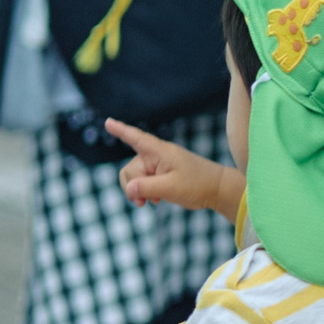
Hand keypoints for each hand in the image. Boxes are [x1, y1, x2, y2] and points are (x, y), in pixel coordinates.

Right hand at [107, 118, 240, 212]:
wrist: (215, 190)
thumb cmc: (197, 184)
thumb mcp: (170, 187)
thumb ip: (146, 187)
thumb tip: (129, 188)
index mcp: (159, 151)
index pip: (136, 137)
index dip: (120, 130)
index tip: (108, 122)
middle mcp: (156, 156)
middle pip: (130, 170)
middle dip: (133, 186)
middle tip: (144, 201)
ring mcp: (158, 166)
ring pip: (134, 178)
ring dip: (139, 192)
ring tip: (153, 201)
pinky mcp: (160, 176)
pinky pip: (143, 183)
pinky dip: (145, 193)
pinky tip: (156, 200)